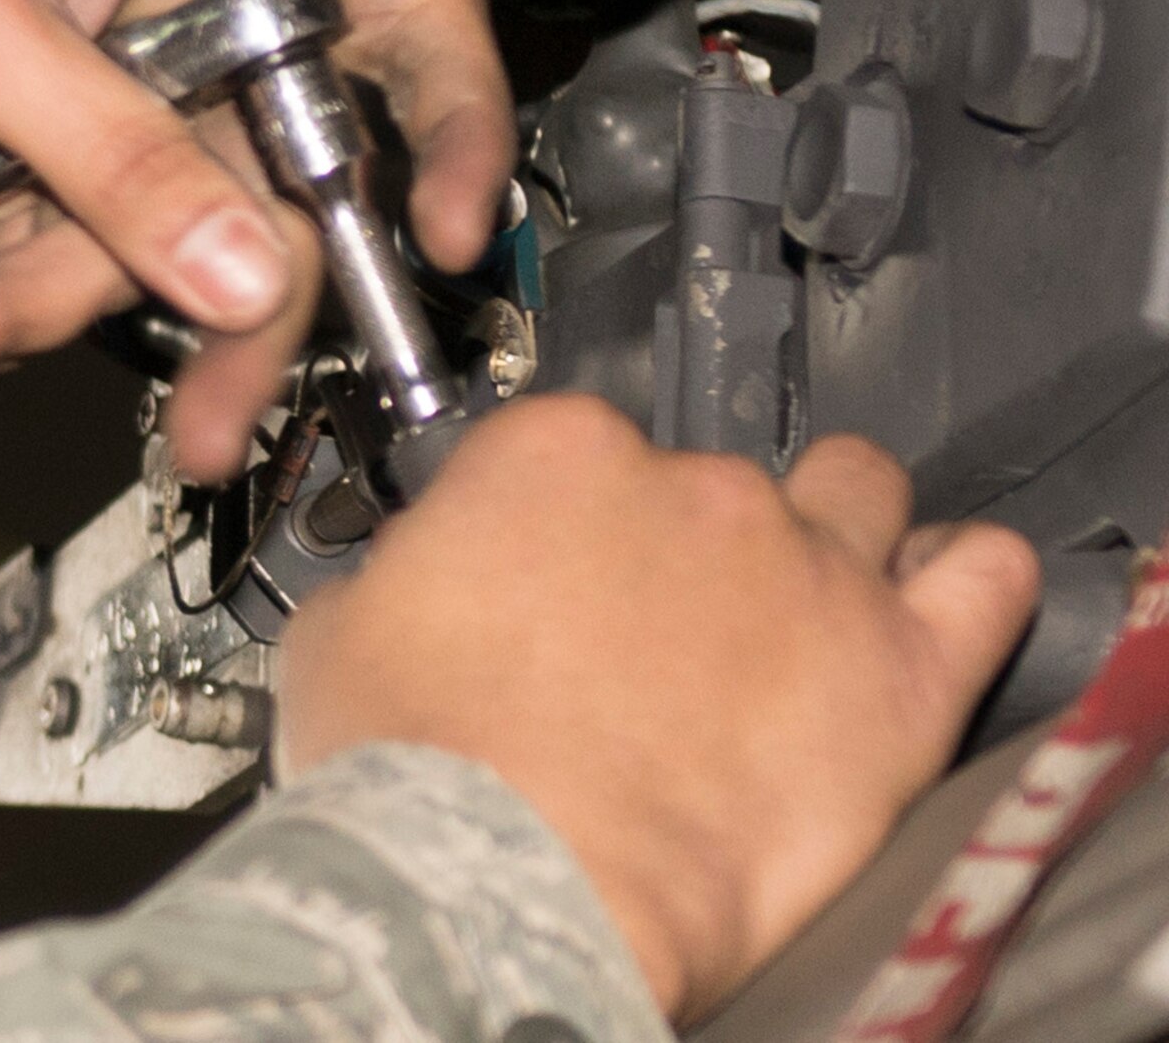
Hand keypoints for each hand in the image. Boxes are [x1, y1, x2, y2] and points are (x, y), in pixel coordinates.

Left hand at [0, 0, 509, 477]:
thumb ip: (115, 159)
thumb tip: (247, 268)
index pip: (391, 7)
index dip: (449, 120)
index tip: (447, 237)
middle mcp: (173, 25)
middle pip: (286, 192)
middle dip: (234, 310)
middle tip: (208, 414)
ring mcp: (107, 124)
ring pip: (164, 270)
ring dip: (48, 320)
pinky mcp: (39, 199)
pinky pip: (61, 297)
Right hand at [276, 396, 1039, 1022]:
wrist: (503, 882)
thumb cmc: (418, 771)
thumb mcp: (343, 634)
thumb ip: (408, 577)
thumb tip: (420, 592)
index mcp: (553, 455)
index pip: (576, 446)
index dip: (562, 518)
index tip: (552, 571)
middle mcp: (690, 483)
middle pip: (712, 474)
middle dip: (684, 538)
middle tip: (654, 625)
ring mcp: (803, 565)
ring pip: (857, 492)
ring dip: (831, 532)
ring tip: (797, 604)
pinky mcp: (895, 669)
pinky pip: (984, 578)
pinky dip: (963, 580)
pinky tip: (928, 607)